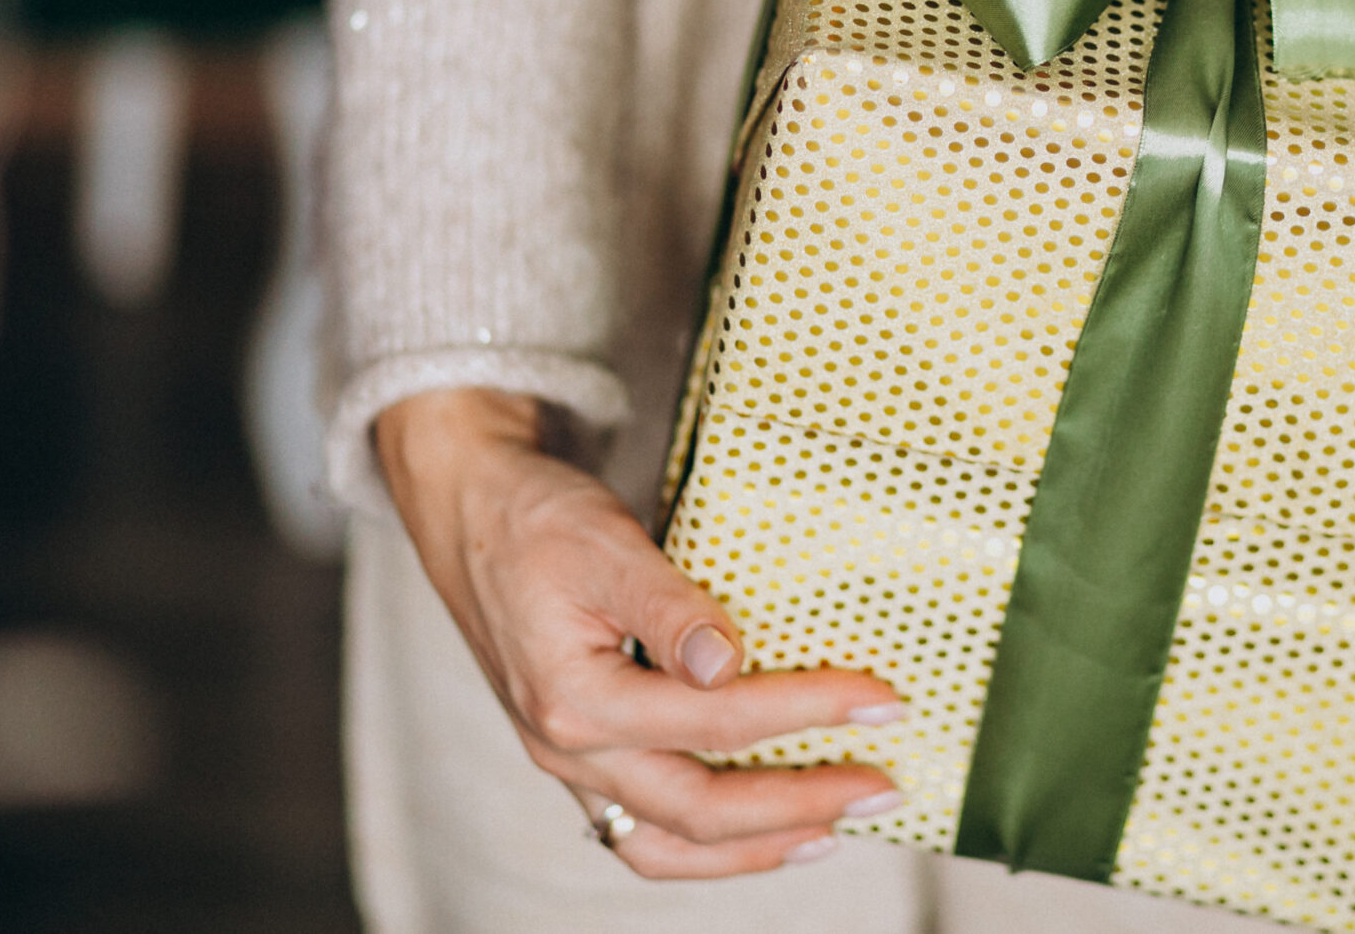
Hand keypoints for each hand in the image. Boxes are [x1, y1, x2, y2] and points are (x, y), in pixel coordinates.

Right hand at [377, 388, 904, 877]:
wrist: (469, 508)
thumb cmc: (533, 516)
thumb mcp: (601, 541)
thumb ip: (667, 605)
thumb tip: (727, 663)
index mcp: (574, 699)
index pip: (715, 723)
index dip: (808, 713)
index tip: (881, 700)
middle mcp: (566, 748)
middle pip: (696, 809)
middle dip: (801, 805)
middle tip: (884, 786)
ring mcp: (568, 761)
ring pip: (666, 842)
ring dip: (756, 845)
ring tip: (834, 828)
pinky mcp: (579, 753)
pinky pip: (644, 829)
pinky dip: (708, 841)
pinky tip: (763, 827)